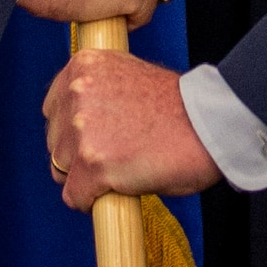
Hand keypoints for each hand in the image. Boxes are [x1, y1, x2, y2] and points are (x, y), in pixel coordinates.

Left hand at [43, 48, 220, 208]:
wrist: (212, 124)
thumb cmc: (180, 107)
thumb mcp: (129, 77)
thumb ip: (99, 91)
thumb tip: (77, 120)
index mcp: (84, 65)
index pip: (54, 109)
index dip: (74, 130)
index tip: (99, 138)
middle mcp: (77, 92)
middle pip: (55, 141)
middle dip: (79, 154)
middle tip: (117, 155)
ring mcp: (82, 129)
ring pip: (62, 169)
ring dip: (86, 177)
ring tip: (123, 169)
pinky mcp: (93, 163)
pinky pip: (75, 196)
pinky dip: (93, 201)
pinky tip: (119, 190)